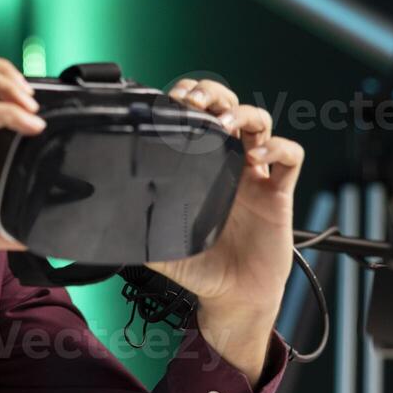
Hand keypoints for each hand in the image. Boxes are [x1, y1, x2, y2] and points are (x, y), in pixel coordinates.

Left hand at [144, 77, 304, 379]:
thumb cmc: (201, 269)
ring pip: (261, 123)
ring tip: (226, 126)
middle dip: (216, 94)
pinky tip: (258, 156)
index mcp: (202, 168)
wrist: (232, 298)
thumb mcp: (160, 244)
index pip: (199, 117)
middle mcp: (230, 164)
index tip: (174, 99)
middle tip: (198, 101)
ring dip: (245, 115)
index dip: (189, 99)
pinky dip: (278, 147)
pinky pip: (291, 157)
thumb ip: (137, 227)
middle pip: (231, 107)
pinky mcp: (278, 193)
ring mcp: (256, 176)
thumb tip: (101, 220)